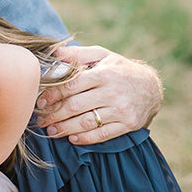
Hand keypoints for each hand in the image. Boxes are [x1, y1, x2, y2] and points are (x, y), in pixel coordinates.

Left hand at [35, 45, 162, 144]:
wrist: (151, 86)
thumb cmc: (119, 69)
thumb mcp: (102, 55)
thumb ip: (78, 54)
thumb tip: (55, 52)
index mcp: (103, 74)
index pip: (72, 86)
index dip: (53, 95)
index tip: (40, 101)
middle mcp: (112, 92)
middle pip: (76, 106)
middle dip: (55, 115)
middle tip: (40, 120)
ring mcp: (121, 110)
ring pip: (87, 122)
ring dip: (65, 129)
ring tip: (51, 131)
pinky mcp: (128, 124)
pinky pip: (103, 134)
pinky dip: (86, 138)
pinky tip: (72, 138)